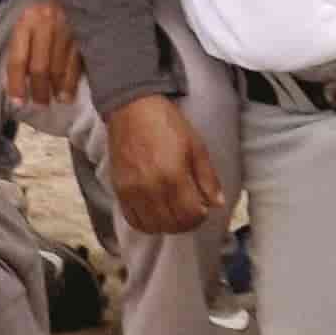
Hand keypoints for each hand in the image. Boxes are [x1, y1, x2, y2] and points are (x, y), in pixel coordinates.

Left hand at [0, 0, 78, 110]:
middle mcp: (46, 24)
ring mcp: (67, 29)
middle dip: (39, 89)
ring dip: (56, 90)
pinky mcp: (85, 35)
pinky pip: (75, 66)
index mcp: (27, 21)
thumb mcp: (31, 23)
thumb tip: (20, 81)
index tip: (18, 102)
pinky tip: (67, 95)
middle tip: (39, 103)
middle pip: (40, 67)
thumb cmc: (47, 13)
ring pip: (58, 69)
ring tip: (55, 101)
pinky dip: (71, 84)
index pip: (18, 58)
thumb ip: (24, 47)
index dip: (16, 83)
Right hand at [103, 92, 221, 238]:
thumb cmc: (166, 123)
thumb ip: (208, 178)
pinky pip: (133, 220)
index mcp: (173, 176)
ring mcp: (132, 191)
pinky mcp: (119, 190)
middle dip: (186, 223)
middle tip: (191, 212)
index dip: (200, 217)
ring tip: (174, 213)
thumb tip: (216, 203)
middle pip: (172, 224)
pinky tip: (156, 213)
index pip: (190, 215)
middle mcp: (150, 188)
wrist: (132, 108)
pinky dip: (146, 223)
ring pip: (152, 226)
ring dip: (167, 225)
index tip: (202, 209)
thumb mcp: (196, 146)